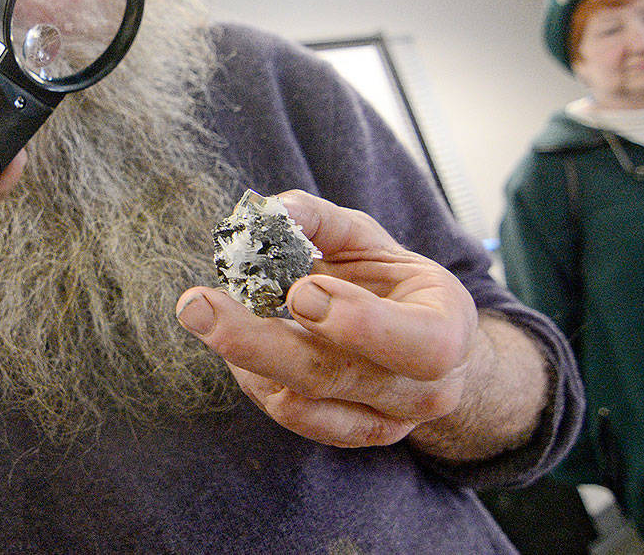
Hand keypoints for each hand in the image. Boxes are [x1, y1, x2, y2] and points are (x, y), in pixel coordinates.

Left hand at [176, 191, 477, 448]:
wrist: (418, 339)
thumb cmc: (389, 281)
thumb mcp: (367, 239)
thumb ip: (321, 221)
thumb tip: (272, 210)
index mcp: (447, 328)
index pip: (421, 344)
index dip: (359, 323)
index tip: (301, 290)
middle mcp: (424, 388)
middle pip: (334, 375)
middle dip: (257, 341)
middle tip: (197, 305)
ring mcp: (386, 421)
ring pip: (301, 400)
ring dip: (241, 356)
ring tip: (203, 311)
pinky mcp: (348, 434)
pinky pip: (290, 414)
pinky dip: (253, 378)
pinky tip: (235, 344)